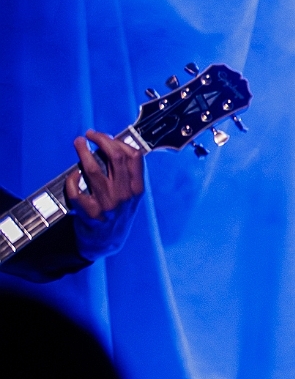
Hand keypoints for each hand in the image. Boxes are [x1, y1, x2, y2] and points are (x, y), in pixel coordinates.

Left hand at [64, 130, 143, 261]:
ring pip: (93, 170)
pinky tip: (73, 176)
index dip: (117, 141)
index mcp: (137, 189)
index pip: (133, 156)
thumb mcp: (130, 196)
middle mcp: (125, 195)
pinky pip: (77, 189)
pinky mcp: (90, 213)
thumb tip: (112, 147)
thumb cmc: (117, 215)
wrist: (107, 243)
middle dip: (101, 140)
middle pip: (115, 158)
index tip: (105, 136)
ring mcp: (108, 204)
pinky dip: (72, 180)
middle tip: (90, 135)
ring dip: (83, 152)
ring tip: (78, 143)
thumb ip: (126, 176)